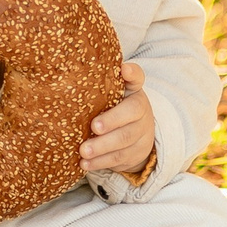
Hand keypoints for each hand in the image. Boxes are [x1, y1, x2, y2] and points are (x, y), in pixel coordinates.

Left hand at [82, 63, 155, 178]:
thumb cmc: (117, 106)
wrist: (138, 132)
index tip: (123, 70)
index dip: (132, 76)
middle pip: (130, 122)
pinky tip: (85, 164)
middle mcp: (143, 116)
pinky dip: (100, 163)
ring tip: (83, 152)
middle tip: (93, 128)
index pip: (137, 84)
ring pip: (123, 145)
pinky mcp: (135, 155)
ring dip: (102, 150)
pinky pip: (118, 161)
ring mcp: (141, 137)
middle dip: (111, 125)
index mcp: (136, 96)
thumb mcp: (117, 91)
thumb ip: (110, 78)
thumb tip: (100, 62)